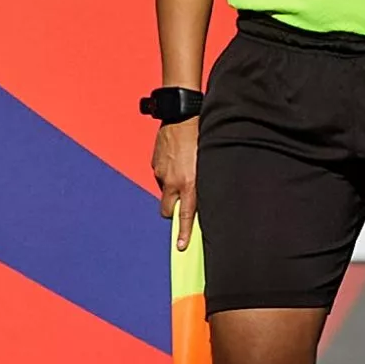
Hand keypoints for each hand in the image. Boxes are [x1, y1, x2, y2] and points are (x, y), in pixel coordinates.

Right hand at [151, 117, 200, 248]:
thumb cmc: (202, 138)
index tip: (181, 247)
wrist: (183, 117)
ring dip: (173, 188)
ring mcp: (161, 173)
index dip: (185, 232)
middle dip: (173, 211)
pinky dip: (168, 173)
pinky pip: (161, 175)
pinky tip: (178, 160)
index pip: (187, 215)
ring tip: (185, 170)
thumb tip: (202, 197)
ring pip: (166, 191)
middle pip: (168, 210)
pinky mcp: (155, 164)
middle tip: (182, 203)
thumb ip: (203, 182)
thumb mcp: (209, 162)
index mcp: (189, 183)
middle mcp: (173, 182)